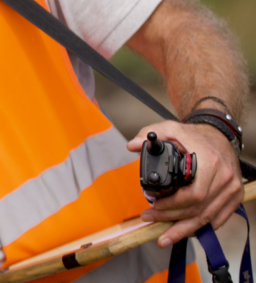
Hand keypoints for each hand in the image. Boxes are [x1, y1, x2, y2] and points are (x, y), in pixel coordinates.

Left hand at [127, 120, 242, 247]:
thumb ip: (150, 134)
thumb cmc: (194, 136)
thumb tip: (132, 145)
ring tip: (163, 237)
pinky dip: (200, 227)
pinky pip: (217, 219)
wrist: (219, 136)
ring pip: (207, 218)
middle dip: (171, 218)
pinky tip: (183, 231)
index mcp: (209, 163)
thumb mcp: (170, 129)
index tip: (154, 206)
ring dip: (183, 229)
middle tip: (150, 219)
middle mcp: (224, 178)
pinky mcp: (234, 197)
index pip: (193, 194)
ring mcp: (231, 190)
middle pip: (198, 209)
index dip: (173, 205)